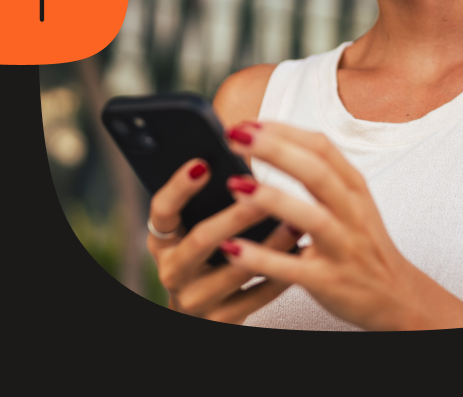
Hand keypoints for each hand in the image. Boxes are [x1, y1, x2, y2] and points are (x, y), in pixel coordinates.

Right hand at [145, 157, 301, 322]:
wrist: (214, 310)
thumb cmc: (211, 254)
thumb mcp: (198, 225)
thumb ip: (210, 196)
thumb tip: (243, 143)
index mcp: (164, 239)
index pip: (161, 210)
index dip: (178, 188)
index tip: (201, 163)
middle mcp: (172, 269)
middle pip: (200, 240)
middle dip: (233, 215)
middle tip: (260, 189)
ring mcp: (195, 299)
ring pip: (234, 270)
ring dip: (268, 243)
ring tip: (297, 220)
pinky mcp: (221, 320)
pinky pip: (255, 296)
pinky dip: (280, 272)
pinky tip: (301, 251)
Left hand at [218, 121, 462, 330]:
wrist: (398, 297)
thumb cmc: (364, 245)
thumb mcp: (352, 203)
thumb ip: (321, 175)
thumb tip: (273, 141)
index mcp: (355, 189)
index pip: (322, 148)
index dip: (284, 131)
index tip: (248, 122)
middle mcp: (352, 214)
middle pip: (317, 173)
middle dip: (276, 150)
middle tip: (236, 135)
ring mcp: (343, 248)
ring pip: (311, 218)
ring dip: (272, 199)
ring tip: (235, 185)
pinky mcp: (330, 282)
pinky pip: (293, 269)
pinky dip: (262, 258)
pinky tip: (232, 249)